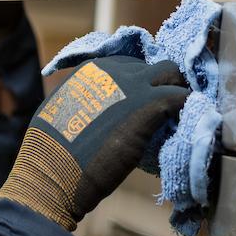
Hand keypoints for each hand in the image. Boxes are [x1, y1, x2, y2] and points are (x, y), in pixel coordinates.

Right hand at [0, 56, 189, 228]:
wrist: (54, 169)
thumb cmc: (50, 150)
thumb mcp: (61, 111)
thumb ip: (83, 102)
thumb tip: (97, 112)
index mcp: (90, 70)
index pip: (129, 66)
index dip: (139, 86)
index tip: (141, 105)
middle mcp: (114, 70)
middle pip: (153, 67)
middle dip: (161, 86)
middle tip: (161, 113)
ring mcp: (135, 85)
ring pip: (173, 73)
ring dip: (176, 93)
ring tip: (173, 119)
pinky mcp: (151, 104)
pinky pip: (182, 97)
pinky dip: (185, 110)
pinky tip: (180, 129)